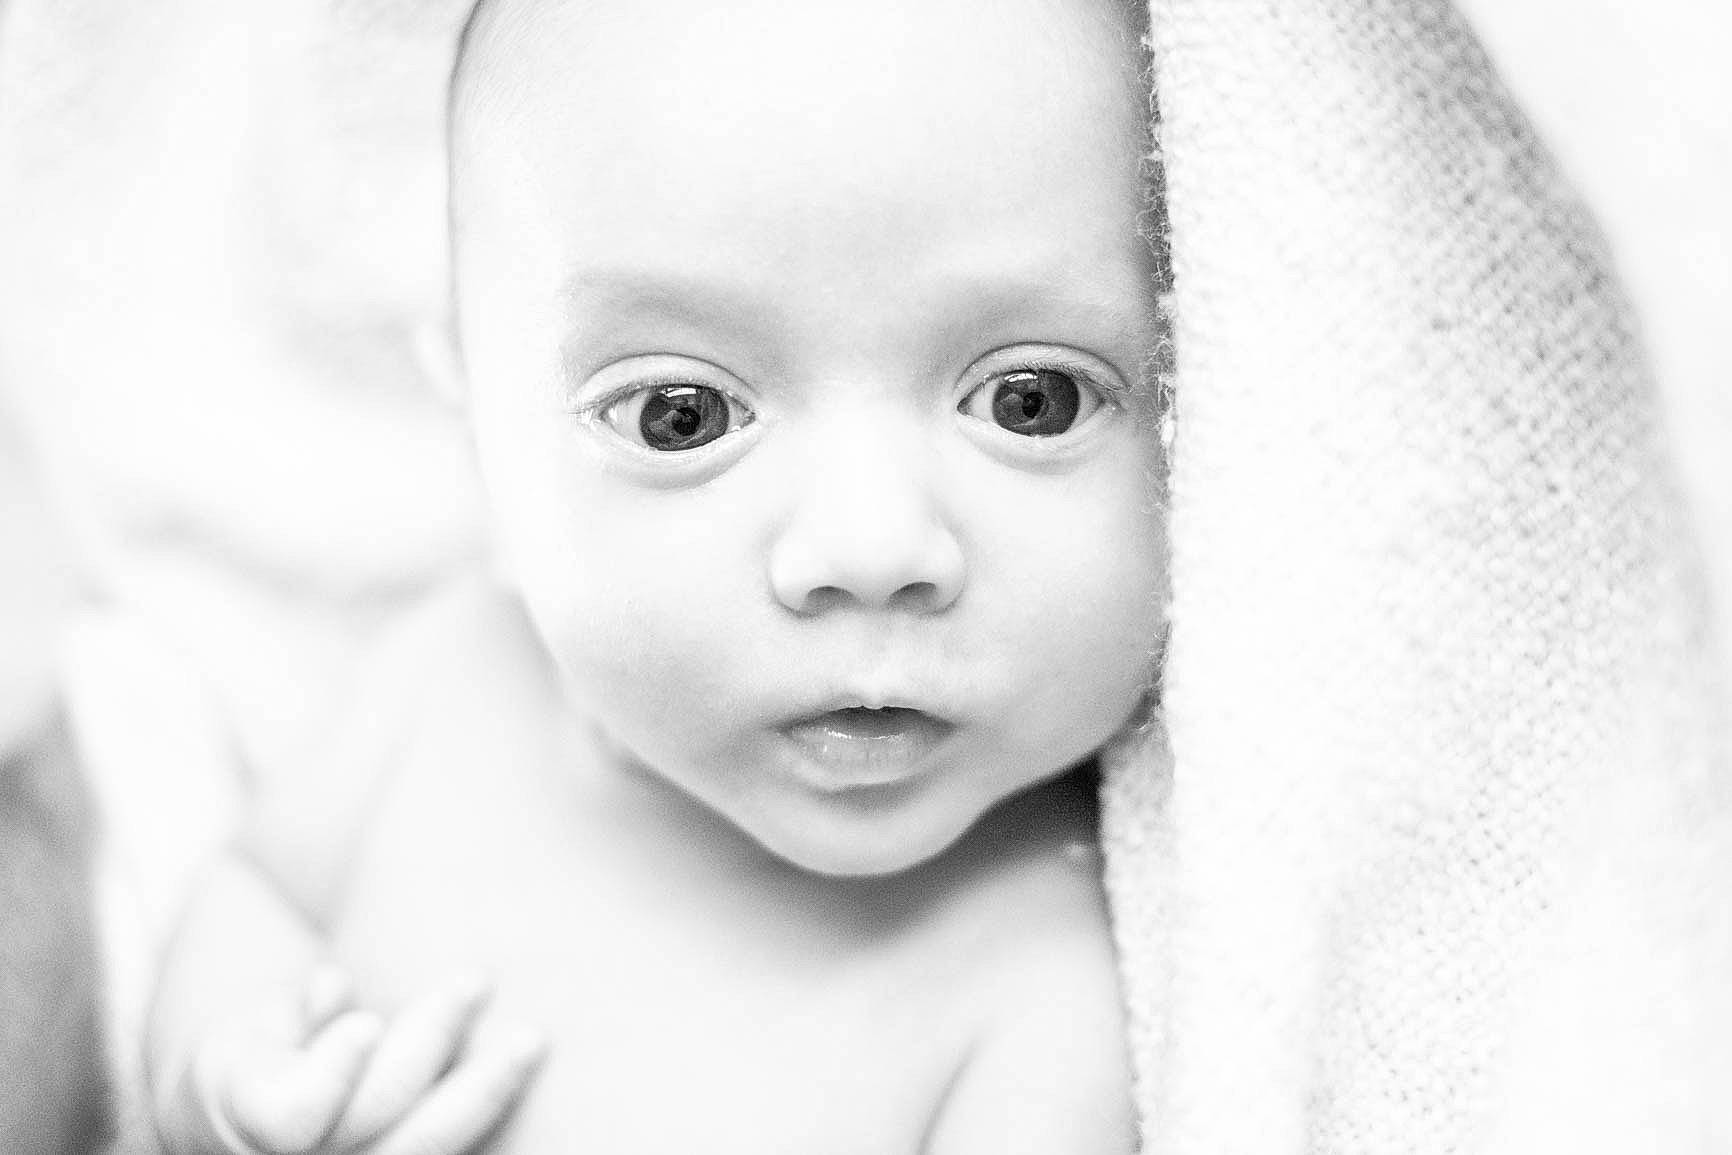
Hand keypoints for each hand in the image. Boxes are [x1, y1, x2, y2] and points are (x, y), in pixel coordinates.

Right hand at [182, 967, 544, 1154]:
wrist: (252, 1131)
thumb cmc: (256, 1061)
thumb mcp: (252, 1030)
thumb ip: (294, 1013)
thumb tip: (335, 986)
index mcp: (253, 1117)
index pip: (293, 1113)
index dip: (332, 1072)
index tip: (368, 1023)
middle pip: (379, 1112)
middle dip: (431, 1042)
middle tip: (476, 980)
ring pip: (429, 1142)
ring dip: (485, 1088)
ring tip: (529, 1040)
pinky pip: (446, 1147)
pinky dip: (485, 1109)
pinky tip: (522, 1069)